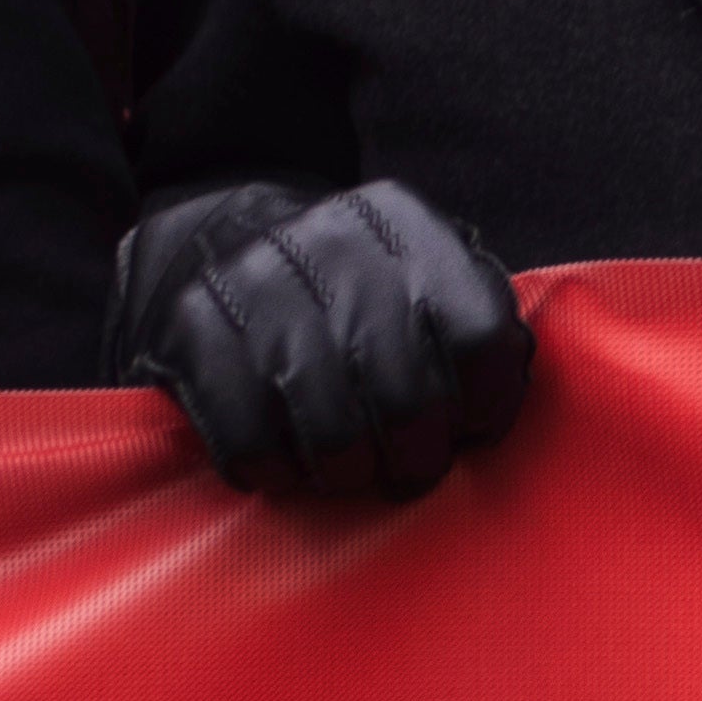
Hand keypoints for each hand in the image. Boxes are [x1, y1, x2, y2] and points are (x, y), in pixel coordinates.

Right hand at [116, 179, 531, 501]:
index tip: (473, 430)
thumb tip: (508, 391)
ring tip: (350, 469)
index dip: (488, 404)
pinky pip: (252, 447)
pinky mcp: (193, 332)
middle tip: (408, 469)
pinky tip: (287, 459)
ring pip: (333, 436)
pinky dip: (278, 474)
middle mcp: (333, 246)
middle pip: (408, 398)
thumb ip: (472, 314)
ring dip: (349, 475)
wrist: (211, 234)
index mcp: (404, 225)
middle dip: (417, 458)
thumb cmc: (341, 280)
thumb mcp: (418, 264)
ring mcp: (259, 288)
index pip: (479, 335)